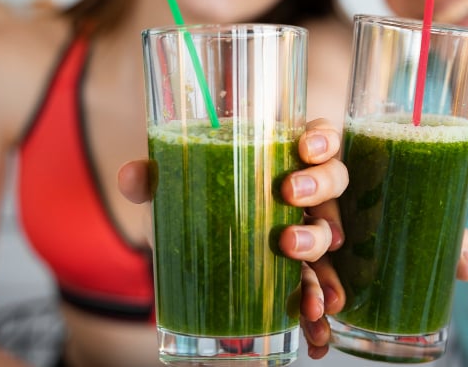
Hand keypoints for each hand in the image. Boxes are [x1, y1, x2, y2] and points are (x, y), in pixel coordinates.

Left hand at [117, 118, 347, 357]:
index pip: (317, 138)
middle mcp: (302, 195)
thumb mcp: (174, 190)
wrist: (187, 250)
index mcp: (280, 160)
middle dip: (319, 192)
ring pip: (328, 237)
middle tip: (290, 202)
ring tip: (302, 273)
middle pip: (334, 182)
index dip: (322, 140)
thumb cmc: (194, 205)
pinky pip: (319, 289)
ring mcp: (305, 234)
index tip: (305, 149)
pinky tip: (317, 329)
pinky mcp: (298, 275)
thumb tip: (133, 175)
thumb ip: (153, 179)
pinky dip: (320, 309)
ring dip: (322, 258)